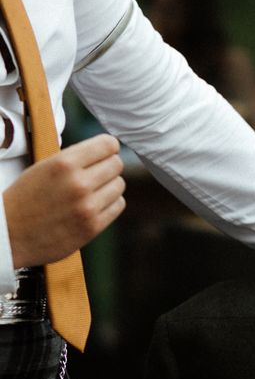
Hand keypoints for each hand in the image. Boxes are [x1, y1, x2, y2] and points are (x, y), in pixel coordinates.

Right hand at [3, 134, 125, 267]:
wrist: (10, 233)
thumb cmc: (25, 198)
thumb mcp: (44, 167)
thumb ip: (74, 158)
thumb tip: (105, 149)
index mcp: (64, 164)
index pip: (108, 145)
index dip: (108, 147)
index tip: (106, 151)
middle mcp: (79, 184)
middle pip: (117, 164)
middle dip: (108, 166)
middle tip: (97, 172)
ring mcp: (88, 207)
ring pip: (119, 185)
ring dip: (109, 185)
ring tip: (93, 190)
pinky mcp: (93, 226)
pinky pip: (118, 205)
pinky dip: (110, 203)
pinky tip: (96, 204)